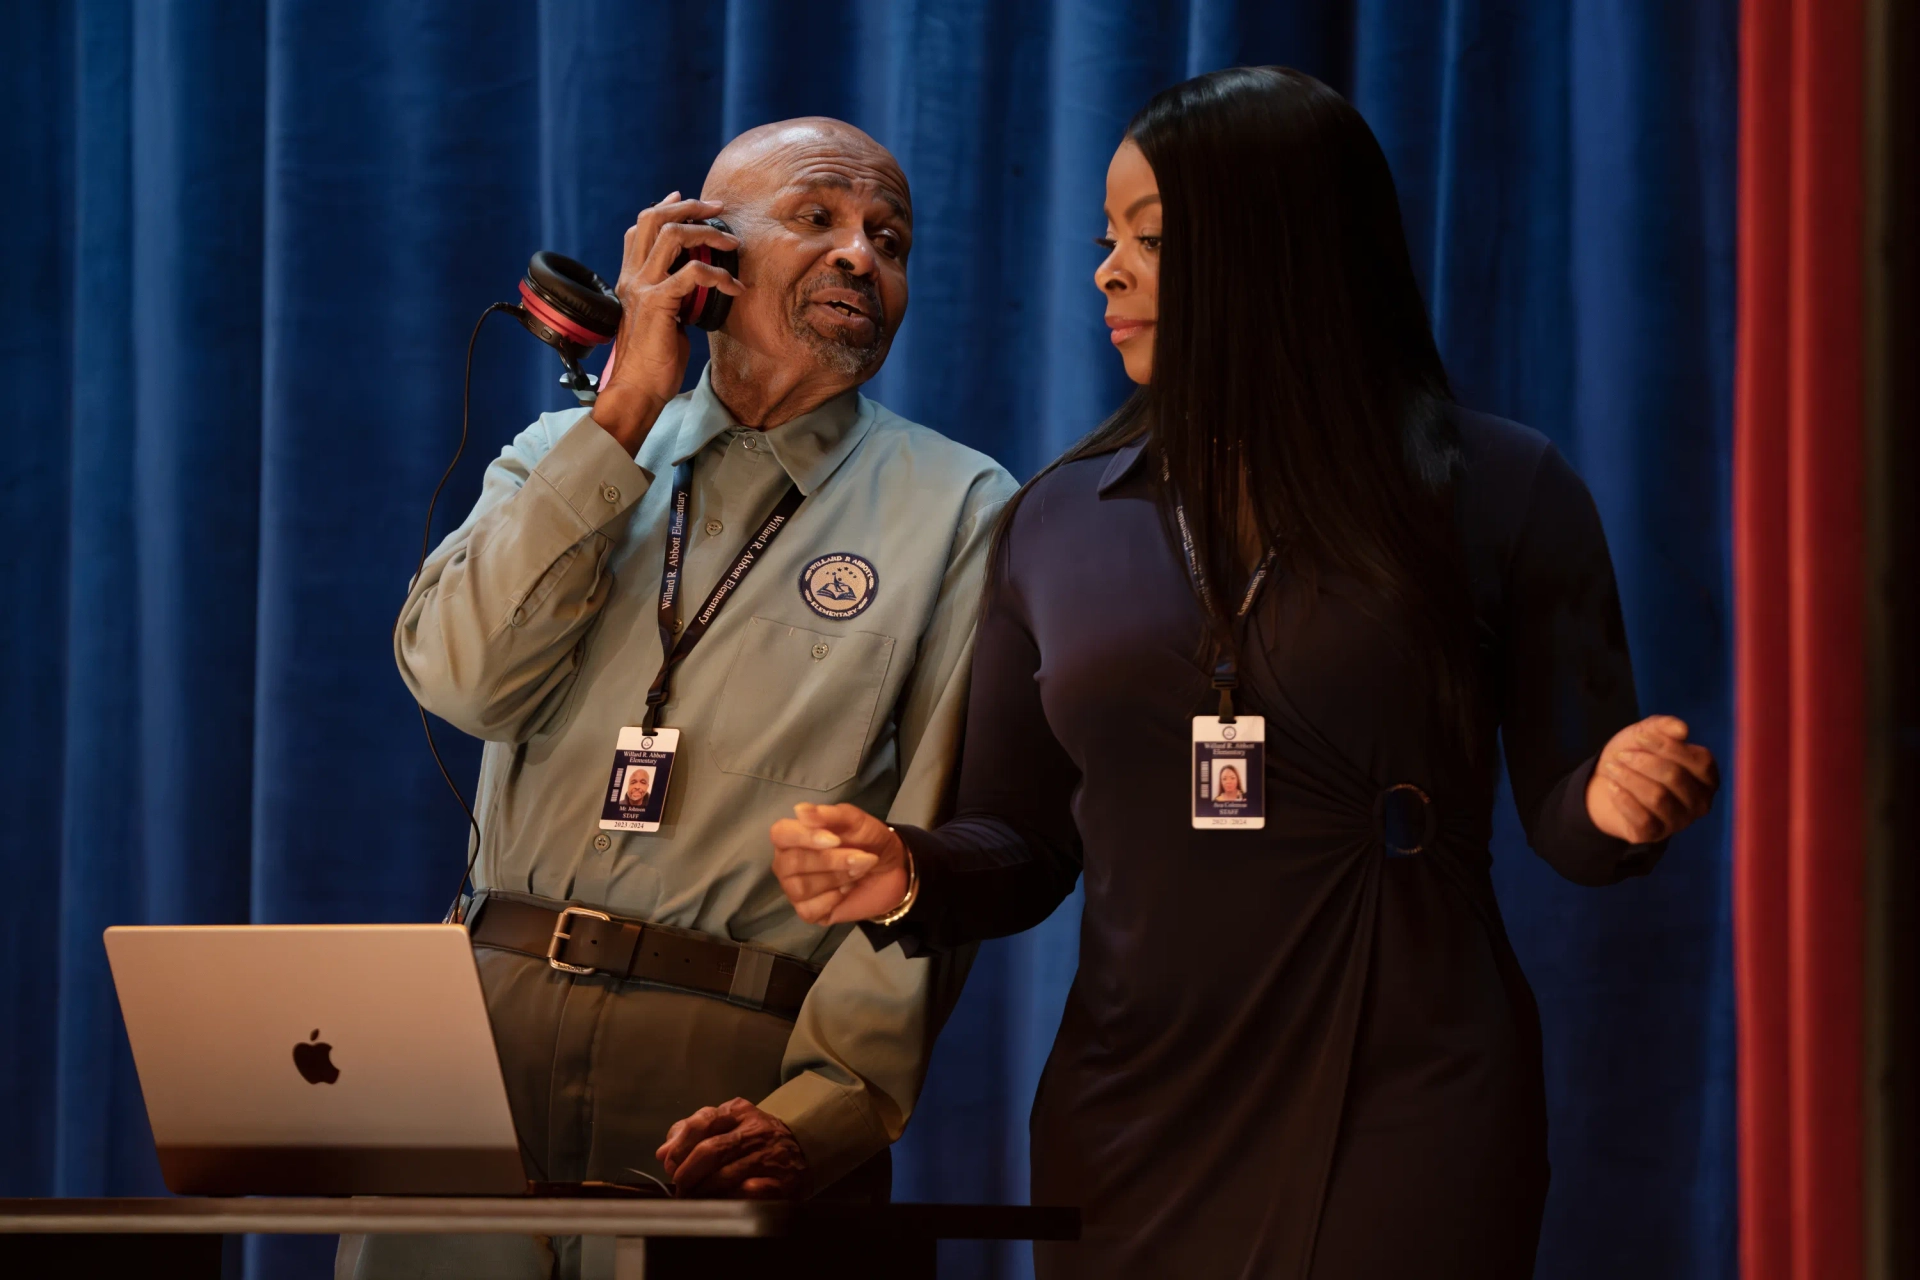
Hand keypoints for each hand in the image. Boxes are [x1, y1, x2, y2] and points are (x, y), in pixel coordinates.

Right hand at [590, 193, 742, 450]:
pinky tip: (735, 287)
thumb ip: (670, 296)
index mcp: (630, 279)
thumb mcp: (661, 320)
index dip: (664, 208)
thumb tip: (694, 285)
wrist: (637, 389)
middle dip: (689, 207)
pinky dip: (720, 275)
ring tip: (732, 243)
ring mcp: (643, 288)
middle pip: (655, 219)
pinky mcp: (658, 303)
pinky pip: (694, 274)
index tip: (687, 200)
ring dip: (707, 233)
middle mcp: (632, 277)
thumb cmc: (653, 361)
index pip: (640, 228)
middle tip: (717, 208)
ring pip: (673, 236)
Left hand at [656, 1097, 806, 1198]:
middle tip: (680, 1187)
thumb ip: (693, 1132)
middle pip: (710, 1150)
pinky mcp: (780, 1181)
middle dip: (688, 1174)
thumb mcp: (727, 1124)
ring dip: (703, 1191)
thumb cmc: (755, 1138)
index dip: (680, 1146)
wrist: (805, 1147)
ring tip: (693, 1199)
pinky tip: (720, 1203)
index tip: (670, 1164)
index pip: (702, 1122)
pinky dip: (729, 1198)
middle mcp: (755, 1130)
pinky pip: (748, 1192)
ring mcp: (769, 1156)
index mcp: (739, 1112)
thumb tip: (663, 1153)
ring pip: (725, 1175)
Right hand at [770, 803, 910, 925]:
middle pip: (791, 863)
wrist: (892, 869)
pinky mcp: (808, 912)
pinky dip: (834, 899)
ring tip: (857, 871)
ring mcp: (794, 889)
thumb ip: (829, 815)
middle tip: (860, 857)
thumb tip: (800, 810)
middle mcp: (787, 863)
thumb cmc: (868, 840)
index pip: (780, 834)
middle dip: (830, 861)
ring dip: (836, 878)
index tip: (834, 839)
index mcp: (793, 836)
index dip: (804, 837)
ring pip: (801, 887)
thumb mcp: (856, 821)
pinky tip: (847, 890)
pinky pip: (809, 909)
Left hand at [1585, 714, 1718, 843]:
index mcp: (1706, 776)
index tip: (1639, 737)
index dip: (1668, 746)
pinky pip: (1642, 819)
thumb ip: (1663, 727)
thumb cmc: (1635, 757)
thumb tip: (1682, 729)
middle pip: (1675, 778)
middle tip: (1621, 755)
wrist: (1604, 785)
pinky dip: (1623, 799)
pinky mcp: (1655, 835)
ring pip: (1657, 797)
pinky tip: (1612, 787)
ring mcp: (1679, 821)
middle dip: (1643, 762)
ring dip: (1629, 779)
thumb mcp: (1645, 735)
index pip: (1700, 760)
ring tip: (1611, 768)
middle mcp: (1700, 801)